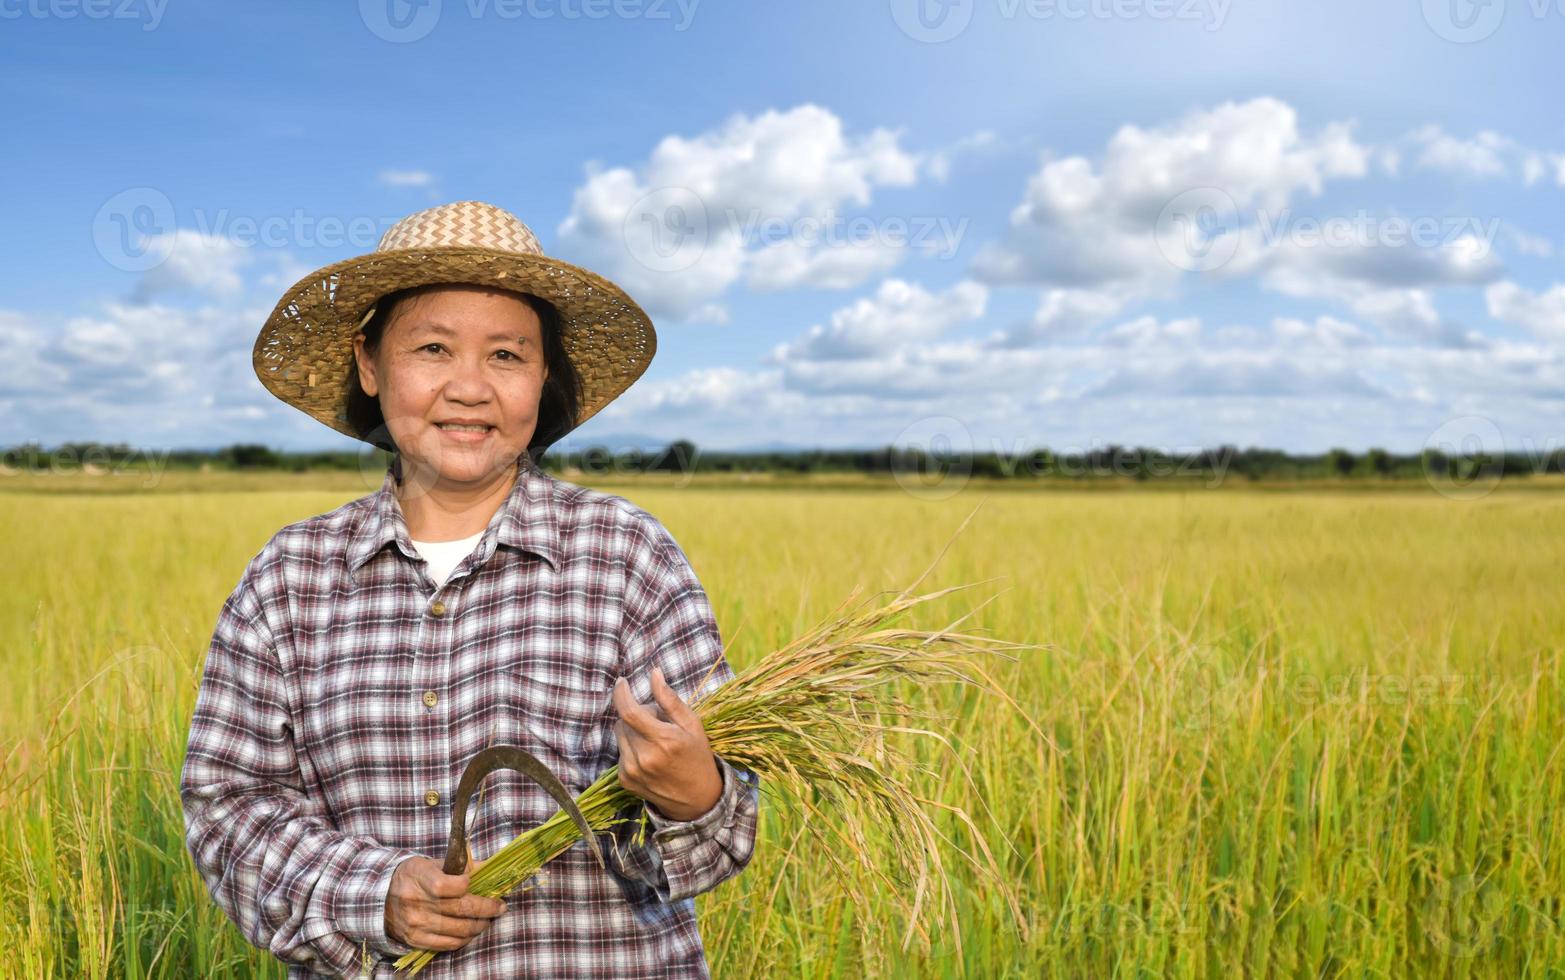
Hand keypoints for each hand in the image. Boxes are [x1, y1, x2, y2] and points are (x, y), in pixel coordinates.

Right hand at [384, 855, 504, 951]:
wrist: (381, 898)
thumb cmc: (413, 876)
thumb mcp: (432, 863)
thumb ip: (460, 865)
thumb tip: (489, 867)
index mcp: (419, 877)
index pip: (446, 885)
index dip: (467, 884)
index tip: (476, 883)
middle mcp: (416, 902)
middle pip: (461, 909)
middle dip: (487, 908)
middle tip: (500, 906)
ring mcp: (416, 924)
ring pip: (459, 929)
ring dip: (480, 925)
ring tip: (488, 918)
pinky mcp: (416, 940)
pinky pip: (448, 944)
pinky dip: (465, 939)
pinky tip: (472, 931)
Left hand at [612, 667, 722, 821]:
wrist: (696, 798)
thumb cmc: (697, 755)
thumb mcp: (692, 724)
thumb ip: (670, 699)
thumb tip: (654, 673)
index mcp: (664, 741)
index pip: (630, 712)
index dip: (621, 693)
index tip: (621, 682)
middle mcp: (644, 757)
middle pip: (624, 721)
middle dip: (637, 714)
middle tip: (658, 723)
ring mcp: (632, 771)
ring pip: (619, 734)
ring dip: (632, 730)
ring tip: (654, 740)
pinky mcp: (624, 780)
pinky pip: (620, 750)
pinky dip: (630, 747)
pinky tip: (649, 756)